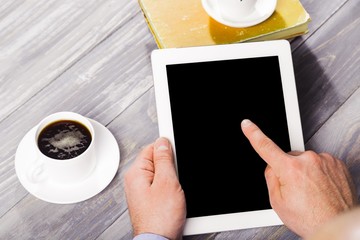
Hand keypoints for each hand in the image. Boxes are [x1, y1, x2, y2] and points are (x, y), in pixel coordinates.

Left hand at [124, 137, 185, 239]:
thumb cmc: (160, 218)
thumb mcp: (166, 182)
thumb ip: (164, 159)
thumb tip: (162, 142)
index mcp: (136, 173)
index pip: (152, 148)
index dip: (167, 149)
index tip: (176, 154)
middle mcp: (136, 181)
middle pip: (157, 162)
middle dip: (170, 168)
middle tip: (175, 179)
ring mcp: (143, 192)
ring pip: (162, 176)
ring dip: (172, 180)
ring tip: (174, 192)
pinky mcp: (151, 201)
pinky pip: (162, 187)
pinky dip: (171, 190)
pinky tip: (174, 199)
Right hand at [241, 119, 356, 237]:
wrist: (337, 225)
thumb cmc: (311, 219)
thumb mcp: (278, 203)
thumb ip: (271, 178)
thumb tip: (272, 166)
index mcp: (290, 169)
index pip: (266, 147)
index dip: (254, 134)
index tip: (247, 124)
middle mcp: (309, 160)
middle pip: (288, 158)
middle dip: (288, 171)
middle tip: (297, 191)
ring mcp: (325, 160)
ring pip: (305, 161)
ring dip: (305, 172)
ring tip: (312, 192)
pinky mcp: (337, 163)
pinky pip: (320, 163)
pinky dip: (319, 173)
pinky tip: (321, 188)